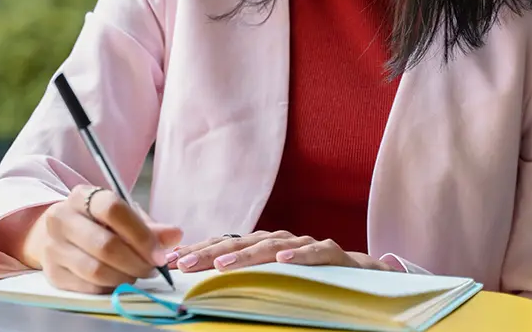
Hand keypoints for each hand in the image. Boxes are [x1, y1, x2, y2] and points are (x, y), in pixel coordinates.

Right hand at [18, 186, 182, 293]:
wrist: (58, 235)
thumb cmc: (96, 224)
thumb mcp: (122, 217)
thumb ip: (149, 227)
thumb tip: (175, 235)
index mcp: (81, 196)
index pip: (112, 209)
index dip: (141, 234)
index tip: (160, 254)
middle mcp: (61, 218)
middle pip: (105, 245)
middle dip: (137, 262)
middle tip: (152, 269)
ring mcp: (54, 247)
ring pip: (97, 271)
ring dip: (126, 278)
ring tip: (136, 274)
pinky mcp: (53, 273)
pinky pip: (90, 288)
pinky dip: (111, 288)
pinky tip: (119, 281)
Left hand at [165, 231, 391, 272]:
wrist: (359, 278)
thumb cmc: (309, 281)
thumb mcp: (272, 281)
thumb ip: (244, 281)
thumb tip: (203, 291)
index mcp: (261, 247)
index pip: (224, 244)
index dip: (198, 251)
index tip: (172, 262)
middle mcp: (279, 240)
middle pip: (240, 243)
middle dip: (209, 253)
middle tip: (185, 264)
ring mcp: (304, 244)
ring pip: (271, 246)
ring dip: (245, 255)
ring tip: (222, 264)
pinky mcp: (331, 253)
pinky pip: (314, 252)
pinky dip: (300, 255)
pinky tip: (283, 261)